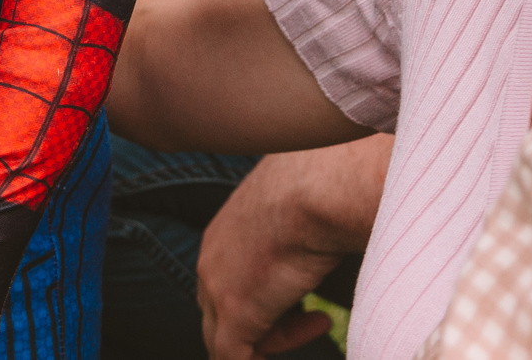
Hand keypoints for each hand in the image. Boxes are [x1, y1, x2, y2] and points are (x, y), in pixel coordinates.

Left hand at [197, 141, 388, 359]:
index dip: (268, 298)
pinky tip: (311, 333)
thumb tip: (317, 242)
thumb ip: (294, 232)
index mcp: (223, 233)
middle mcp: (211, 260)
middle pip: (223, 313)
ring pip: (228, 339)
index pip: (230, 279)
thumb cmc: (320, 191)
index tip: (308, 297)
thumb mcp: (298, 210)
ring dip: (276, 339)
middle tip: (316, 318)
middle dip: (267, 323)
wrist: (318, 188)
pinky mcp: (235, 313)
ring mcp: (217, 288)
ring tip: (321, 322)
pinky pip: (231, 357)